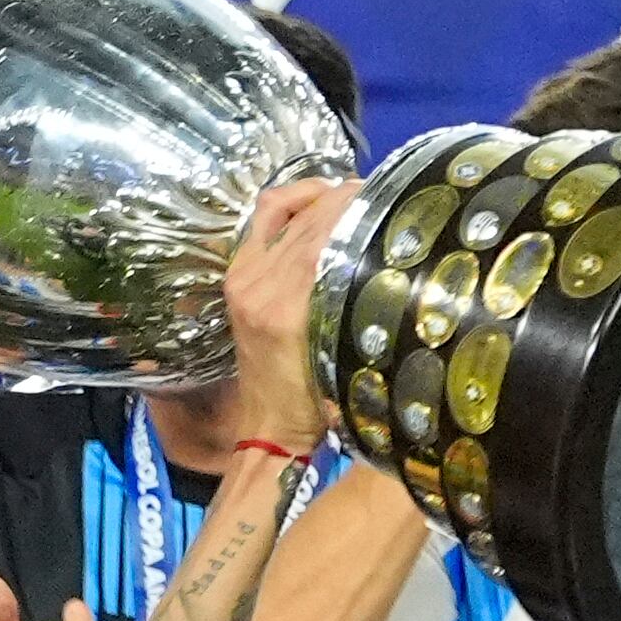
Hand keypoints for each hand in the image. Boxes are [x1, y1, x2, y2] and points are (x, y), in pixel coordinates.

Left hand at [224, 176, 360, 449]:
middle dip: (341, 198)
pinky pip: (262, 221)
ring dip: (318, 196)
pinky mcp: (236, 276)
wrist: (268, 427)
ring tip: (351, 196)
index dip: (352, 209)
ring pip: (281, 213)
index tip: (385, 196)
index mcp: (286, 311)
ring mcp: (242, 278)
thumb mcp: (344, 356)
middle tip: (378, 193)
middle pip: (304, 220)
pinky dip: (290, 203)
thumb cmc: (316, 404)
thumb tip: (385, 255)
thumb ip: (353, 305)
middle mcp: (257, 287)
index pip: (321, 238)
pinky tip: (316, 203)